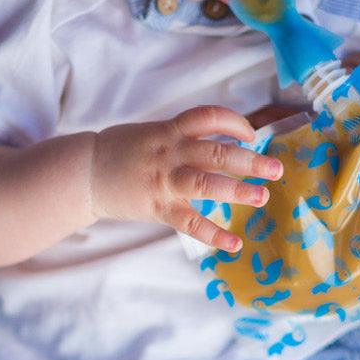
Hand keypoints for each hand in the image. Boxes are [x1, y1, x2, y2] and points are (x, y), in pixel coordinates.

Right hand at [89, 106, 282, 251]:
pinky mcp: (158, 208)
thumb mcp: (151, 133)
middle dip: (250, 160)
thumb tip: (219, 138)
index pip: (207, 117)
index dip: (233, 122)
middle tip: (276, 168)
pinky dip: (214, 234)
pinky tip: (235, 242)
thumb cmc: (120, 151)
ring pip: (206, 184)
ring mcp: (164, 181)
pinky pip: (189, 222)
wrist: (84, 173)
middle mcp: (169, 153)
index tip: (250, 133)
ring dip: (237, 190)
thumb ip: (181, 136)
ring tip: (262, 196)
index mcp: (169, 131)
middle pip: (216, 152)